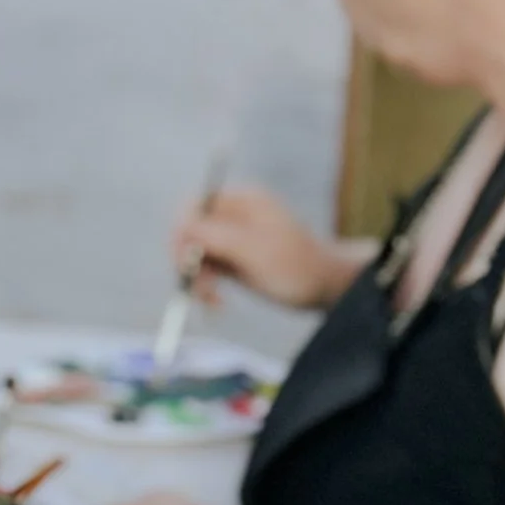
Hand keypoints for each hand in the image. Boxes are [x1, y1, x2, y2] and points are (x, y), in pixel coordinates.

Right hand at [174, 184, 348, 312]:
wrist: (324, 288)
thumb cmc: (295, 267)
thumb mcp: (252, 250)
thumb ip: (215, 234)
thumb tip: (180, 225)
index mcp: (243, 202)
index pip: (195, 206)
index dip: (183, 232)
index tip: (184, 260)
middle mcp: (235, 216)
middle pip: (191, 231)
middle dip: (189, 260)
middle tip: (198, 286)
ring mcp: (233, 239)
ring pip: (196, 253)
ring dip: (197, 278)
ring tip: (212, 300)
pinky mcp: (234, 260)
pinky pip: (207, 269)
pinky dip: (206, 286)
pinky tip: (216, 302)